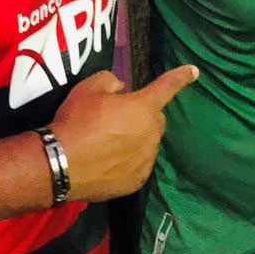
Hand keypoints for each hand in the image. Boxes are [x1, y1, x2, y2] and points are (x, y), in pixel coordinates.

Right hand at [49, 66, 197, 202]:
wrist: (60, 164)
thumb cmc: (77, 121)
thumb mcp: (88, 88)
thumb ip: (110, 81)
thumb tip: (121, 89)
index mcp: (144, 107)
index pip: (167, 87)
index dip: (181, 77)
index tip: (194, 71)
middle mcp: (152, 133)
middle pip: (155, 120)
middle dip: (142, 116)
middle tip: (116, 119)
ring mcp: (146, 160)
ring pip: (147, 144)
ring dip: (135, 140)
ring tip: (107, 144)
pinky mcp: (136, 181)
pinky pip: (138, 166)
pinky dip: (128, 162)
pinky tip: (107, 162)